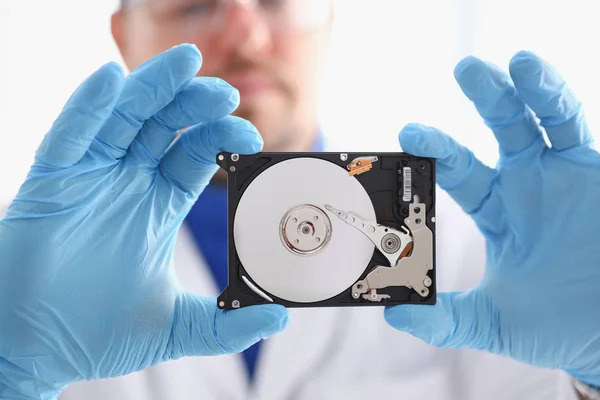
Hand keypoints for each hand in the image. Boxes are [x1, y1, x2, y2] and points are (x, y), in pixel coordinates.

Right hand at [0, 44, 288, 399]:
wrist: (35, 349)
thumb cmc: (97, 333)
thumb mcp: (176, 327)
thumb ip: (226, 327)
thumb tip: (278, 321)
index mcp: (158, 203)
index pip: (196, 154)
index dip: (221, 138)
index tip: (250, 138)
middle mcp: (127, 182)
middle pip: (165, 125)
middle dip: (194, 103)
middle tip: (225, 92)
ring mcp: (89, 178)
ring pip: (122, 117)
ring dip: (152, 88)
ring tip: (185, 62)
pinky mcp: (50, 184)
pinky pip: (68, 136)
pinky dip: (87, 107)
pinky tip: (109, 80)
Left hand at [385, 51, 599, 386]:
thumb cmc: (556, 326)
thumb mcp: (493, 323)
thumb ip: (446, 319)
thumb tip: (392, 313)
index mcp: (498, 210)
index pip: (459, 172)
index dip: (436, 150)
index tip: (408, 133)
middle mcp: (528, 184)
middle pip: (499, 129)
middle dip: (484, 98)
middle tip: (463, 69)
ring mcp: (563, 173)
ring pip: (539, 118)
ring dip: (523, 88)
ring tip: (510, 62)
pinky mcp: (594, 171)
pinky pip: (573, 126)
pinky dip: (556, 98)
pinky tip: (537, 76)